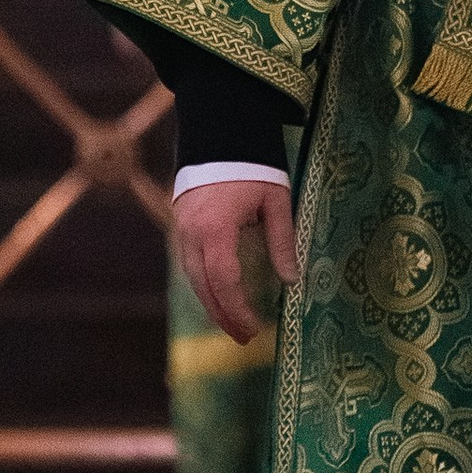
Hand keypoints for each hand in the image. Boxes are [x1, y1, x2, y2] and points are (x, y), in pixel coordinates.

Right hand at [175, 178, 296, 342]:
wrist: (220, 134)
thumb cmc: (255, 167)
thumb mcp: (276, 202)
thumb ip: (282, 242)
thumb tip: (291, 281)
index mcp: (217, 228)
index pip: (224, 280)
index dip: (237, 309)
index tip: (254, 328)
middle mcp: (192, 233)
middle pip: (203, 285)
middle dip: (222, 315)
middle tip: (243, 337)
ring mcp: (181, 229)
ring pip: (192, 277)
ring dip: (211, 303)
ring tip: (233, 324)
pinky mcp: (180, 225)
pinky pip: (189, 263)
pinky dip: (204, 284)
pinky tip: (219, 297)